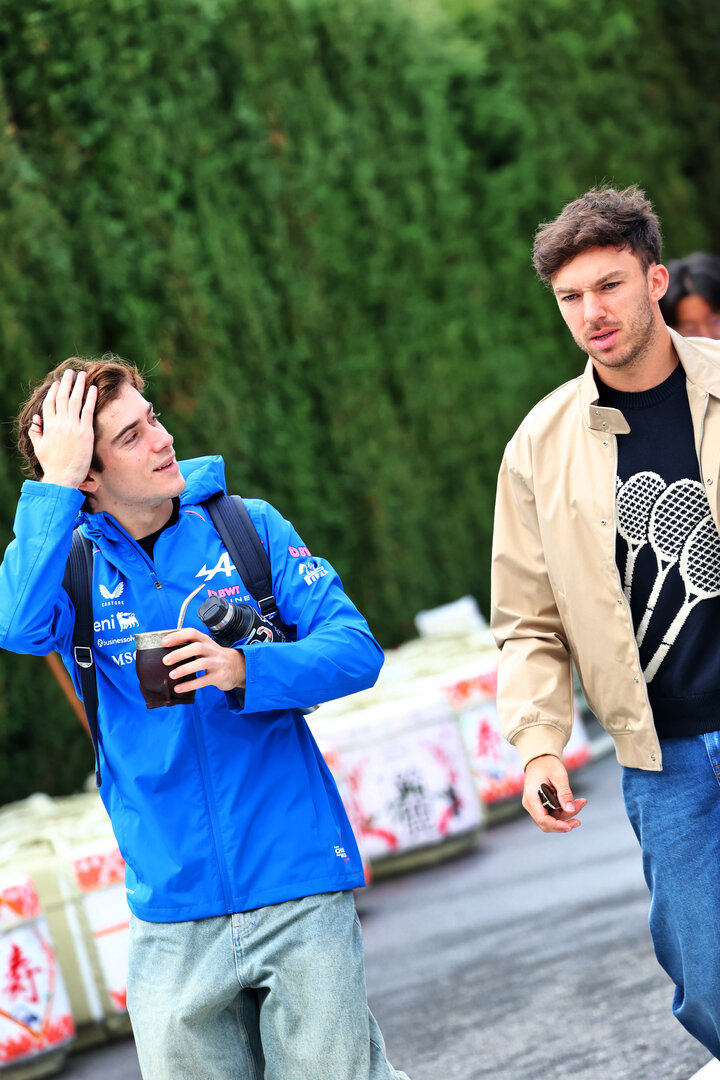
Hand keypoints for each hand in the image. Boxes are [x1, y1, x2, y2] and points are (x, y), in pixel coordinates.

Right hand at [28, 369, 97, 487]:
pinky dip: (91, 398)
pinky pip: (88, 410)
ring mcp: (73, 426)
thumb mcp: (39, 447)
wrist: (63, 476)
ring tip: (81, 375)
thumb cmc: (51, 464)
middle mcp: (60, 423)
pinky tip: (93, 388)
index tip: (57, 383)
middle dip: (66, 382)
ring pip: (75, 400)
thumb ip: (36, 432)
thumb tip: (35, 420)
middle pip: (62, 397)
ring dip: (78, 385)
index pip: (50, 403)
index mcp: (48, 426)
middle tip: (70, 372)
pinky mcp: (85, 432)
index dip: (54, 391)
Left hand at [160, 627, 246, 693]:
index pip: (192, 633)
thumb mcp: (205, 647)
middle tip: (165, 660)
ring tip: (172, 675)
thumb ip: (189, 647)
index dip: (178, 636)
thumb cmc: (215, 657)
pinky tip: (179, 688)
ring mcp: (217, 663)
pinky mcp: (219, 676)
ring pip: (201, 663)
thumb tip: (164, 652)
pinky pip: (204, 680)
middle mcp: (212, 650)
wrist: (238, 666)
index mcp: (206, 640)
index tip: (164, 642)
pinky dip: (190, 685)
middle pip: (197, 647)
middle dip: (180, 653)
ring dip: (184, 669)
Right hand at [522, 755, 586, 833]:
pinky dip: (564, 812)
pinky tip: (575, 803)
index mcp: (531, 797)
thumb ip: (564, 793)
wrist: (540, 759)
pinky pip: (552, 815)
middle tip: (579, 818)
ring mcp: (534, 806)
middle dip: (564, 823)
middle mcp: (530, 804)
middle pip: (547, 823)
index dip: (557, 826)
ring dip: (567, 816)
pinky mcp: (540, 806)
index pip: (542, 819)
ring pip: (551, 820)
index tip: (571, 826)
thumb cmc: (547, 764)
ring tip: (581, 802)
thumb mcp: (559, 776)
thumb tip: (570, 809)